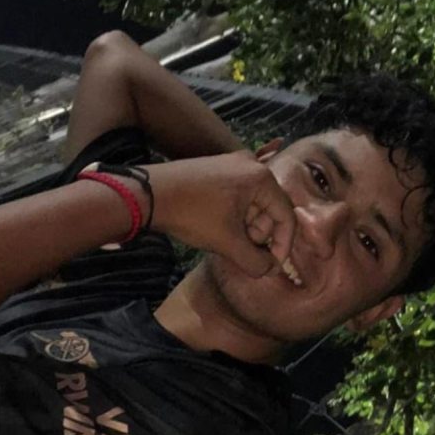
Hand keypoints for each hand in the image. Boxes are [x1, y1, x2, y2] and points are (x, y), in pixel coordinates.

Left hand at [144, 152, 295, 276]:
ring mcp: (232, 164)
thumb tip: (270, 270)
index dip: (283, 244)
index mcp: (260, 177)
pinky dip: (234, 216)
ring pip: (252, 204)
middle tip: (243, 251)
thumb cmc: (192, 214)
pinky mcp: (217, 169)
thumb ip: (255, 261)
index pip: (286, 215)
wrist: (149, 193)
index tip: (272, 264)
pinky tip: (219, 229)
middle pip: (269, 208)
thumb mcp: (227, 242)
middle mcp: (250, 165)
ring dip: (246, 227)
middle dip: (260, 235)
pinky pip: (237, 196)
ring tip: (227, 241)